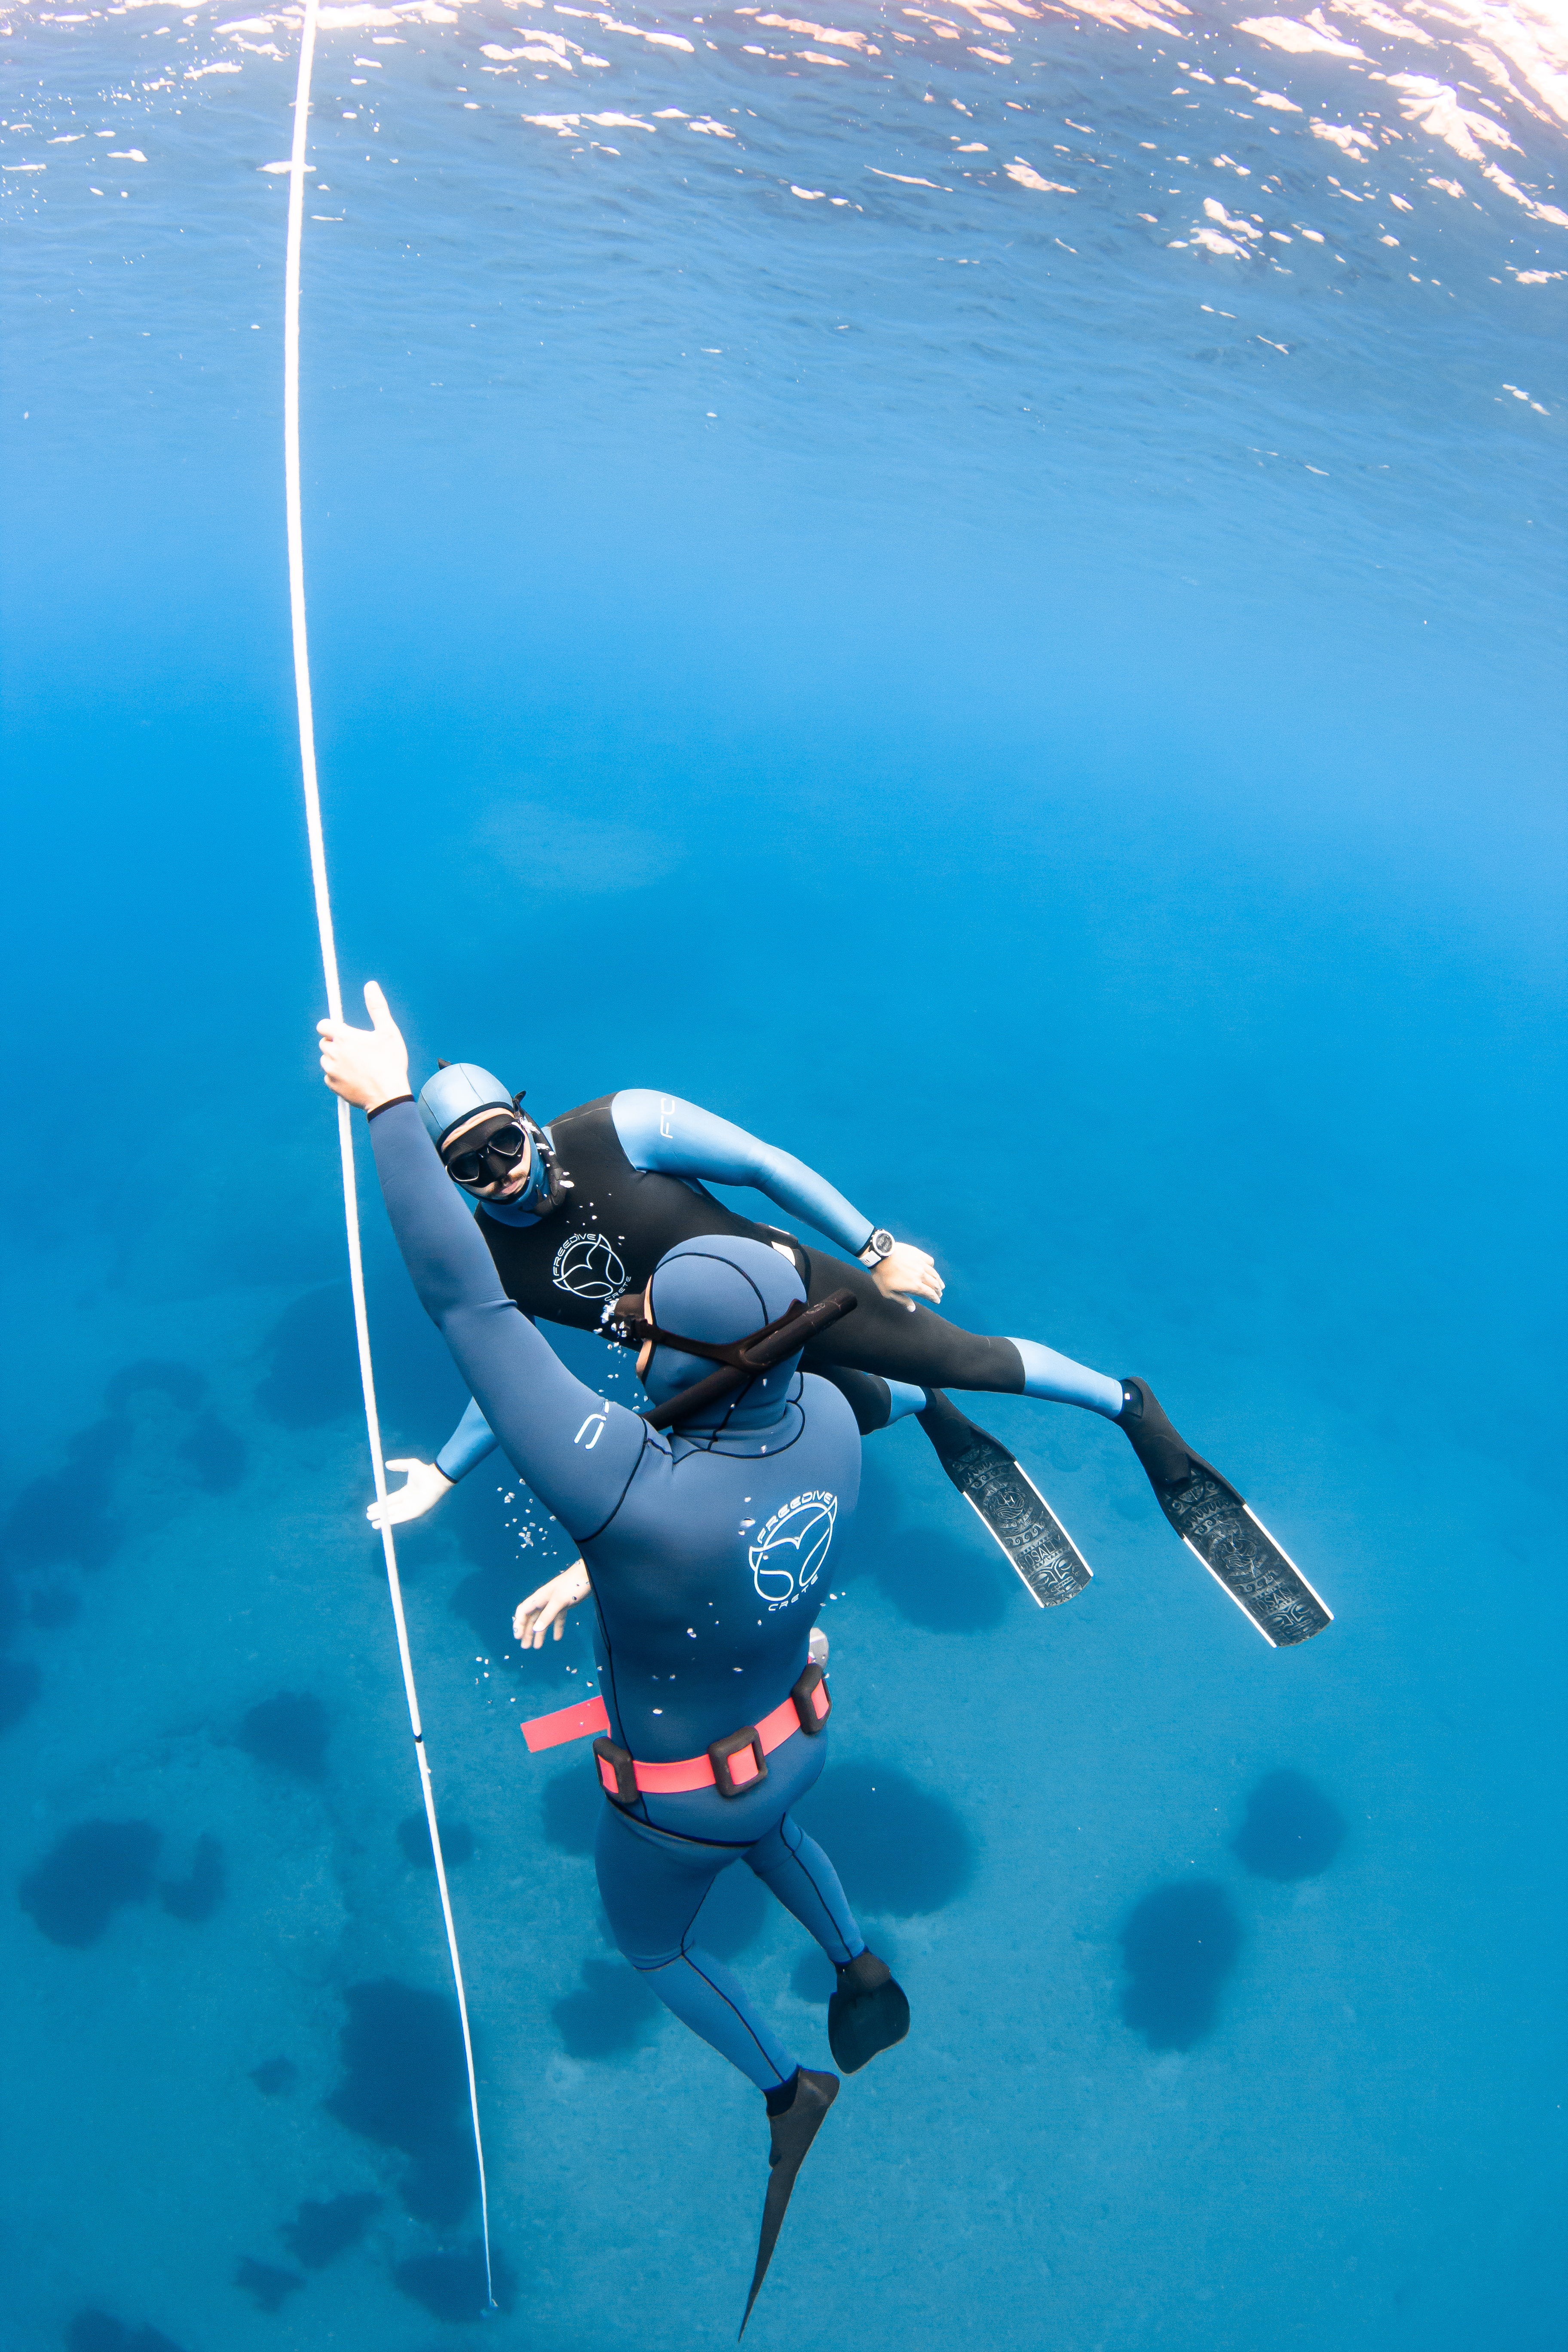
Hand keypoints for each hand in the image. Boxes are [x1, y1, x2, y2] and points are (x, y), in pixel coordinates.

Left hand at [318, 980, 410, 1112]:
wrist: (388, 1096)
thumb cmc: (390, 1064)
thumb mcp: (388, 1032)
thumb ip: (377, 1007)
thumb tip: (370, 986)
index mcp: (344, 1037)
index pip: (323, 1025)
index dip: (333, 1026)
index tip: (343, 1031)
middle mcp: (333, 1053)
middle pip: (325, 1042)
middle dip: (337, 1043)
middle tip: (357, 1049)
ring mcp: (331, 1071)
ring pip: (327, 1059)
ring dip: (337, 1059)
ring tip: (358, 1064)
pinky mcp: (332, 1085)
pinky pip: (330, 1076)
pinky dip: (339, 1075)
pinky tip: (355, 1077)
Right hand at [367, 1458, 452, 1529]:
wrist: (435, 1478)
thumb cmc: (425, 1472)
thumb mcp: (410, 1465)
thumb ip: (399, 1464)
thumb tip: (387, 1464)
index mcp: (407, 1492)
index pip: (390, 1500)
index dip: (380, 1504)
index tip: (370, 1507)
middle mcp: (409, 1501)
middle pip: (391, 1509)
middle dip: (380, 1513)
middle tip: (368, 1517)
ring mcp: (412, 1507)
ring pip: (394, 1515)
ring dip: (383, 1519)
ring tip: (373, 1524)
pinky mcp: (415, 1512)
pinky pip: (401, 1518)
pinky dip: (391, 1520)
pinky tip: (383, 1523)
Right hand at [514, 1559, 590, 1648]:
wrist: (589, 1574)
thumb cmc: (572, 1584)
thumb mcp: (559, 1600)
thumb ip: (548, 1615)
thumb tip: (535, 1629)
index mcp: (539, 1597)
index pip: (523, 1611)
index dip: (518, 1623)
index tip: (518, 1637)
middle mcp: (544, 1600)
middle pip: (532, 1618)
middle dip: (527, 1632)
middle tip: (525, 1646)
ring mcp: (554, 1603)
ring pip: (544, 1620)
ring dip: (540, 1633)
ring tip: (537, 1647)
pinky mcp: (564, 1604)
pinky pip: (558, 1619)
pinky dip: (557, 1628)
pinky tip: (557, 1638)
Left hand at [873, 1242, 943, 1309]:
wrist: (879, 1254)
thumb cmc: (882, 1275)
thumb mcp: (888, 1292)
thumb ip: (902, 1301)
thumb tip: (912, 1309)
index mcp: (915, 1285)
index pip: (929, 1294)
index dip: (935, 1298)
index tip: (937, 1301)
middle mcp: (921, 1275)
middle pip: (934, 1284)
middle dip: (938, 1291)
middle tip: (939, 1294)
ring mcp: (920, 1263)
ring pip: (934, 1273)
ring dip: (938, 1280)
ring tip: (940, 1284)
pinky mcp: (918, 1254)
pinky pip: (929, 1261)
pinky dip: (932, 1267)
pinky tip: (931, 1268)